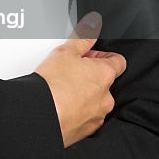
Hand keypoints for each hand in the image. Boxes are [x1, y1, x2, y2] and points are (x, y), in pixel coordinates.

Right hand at [34, 12, 126, 147]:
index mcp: (104, 75)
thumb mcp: (65, 51)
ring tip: (63, 89)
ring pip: (95, 101)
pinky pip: (86, 118)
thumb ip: (83, 38)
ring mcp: (97, 116)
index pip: (118, 61)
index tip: (92, 55)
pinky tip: (61, 105)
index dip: (104, 55)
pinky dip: (77, 111)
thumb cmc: (52, 85)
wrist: (40, 115)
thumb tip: (93, 27)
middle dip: (90, 75)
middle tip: (70, 71)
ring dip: (84, 94)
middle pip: (104, 81)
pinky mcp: (86, 131)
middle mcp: (106, 97)